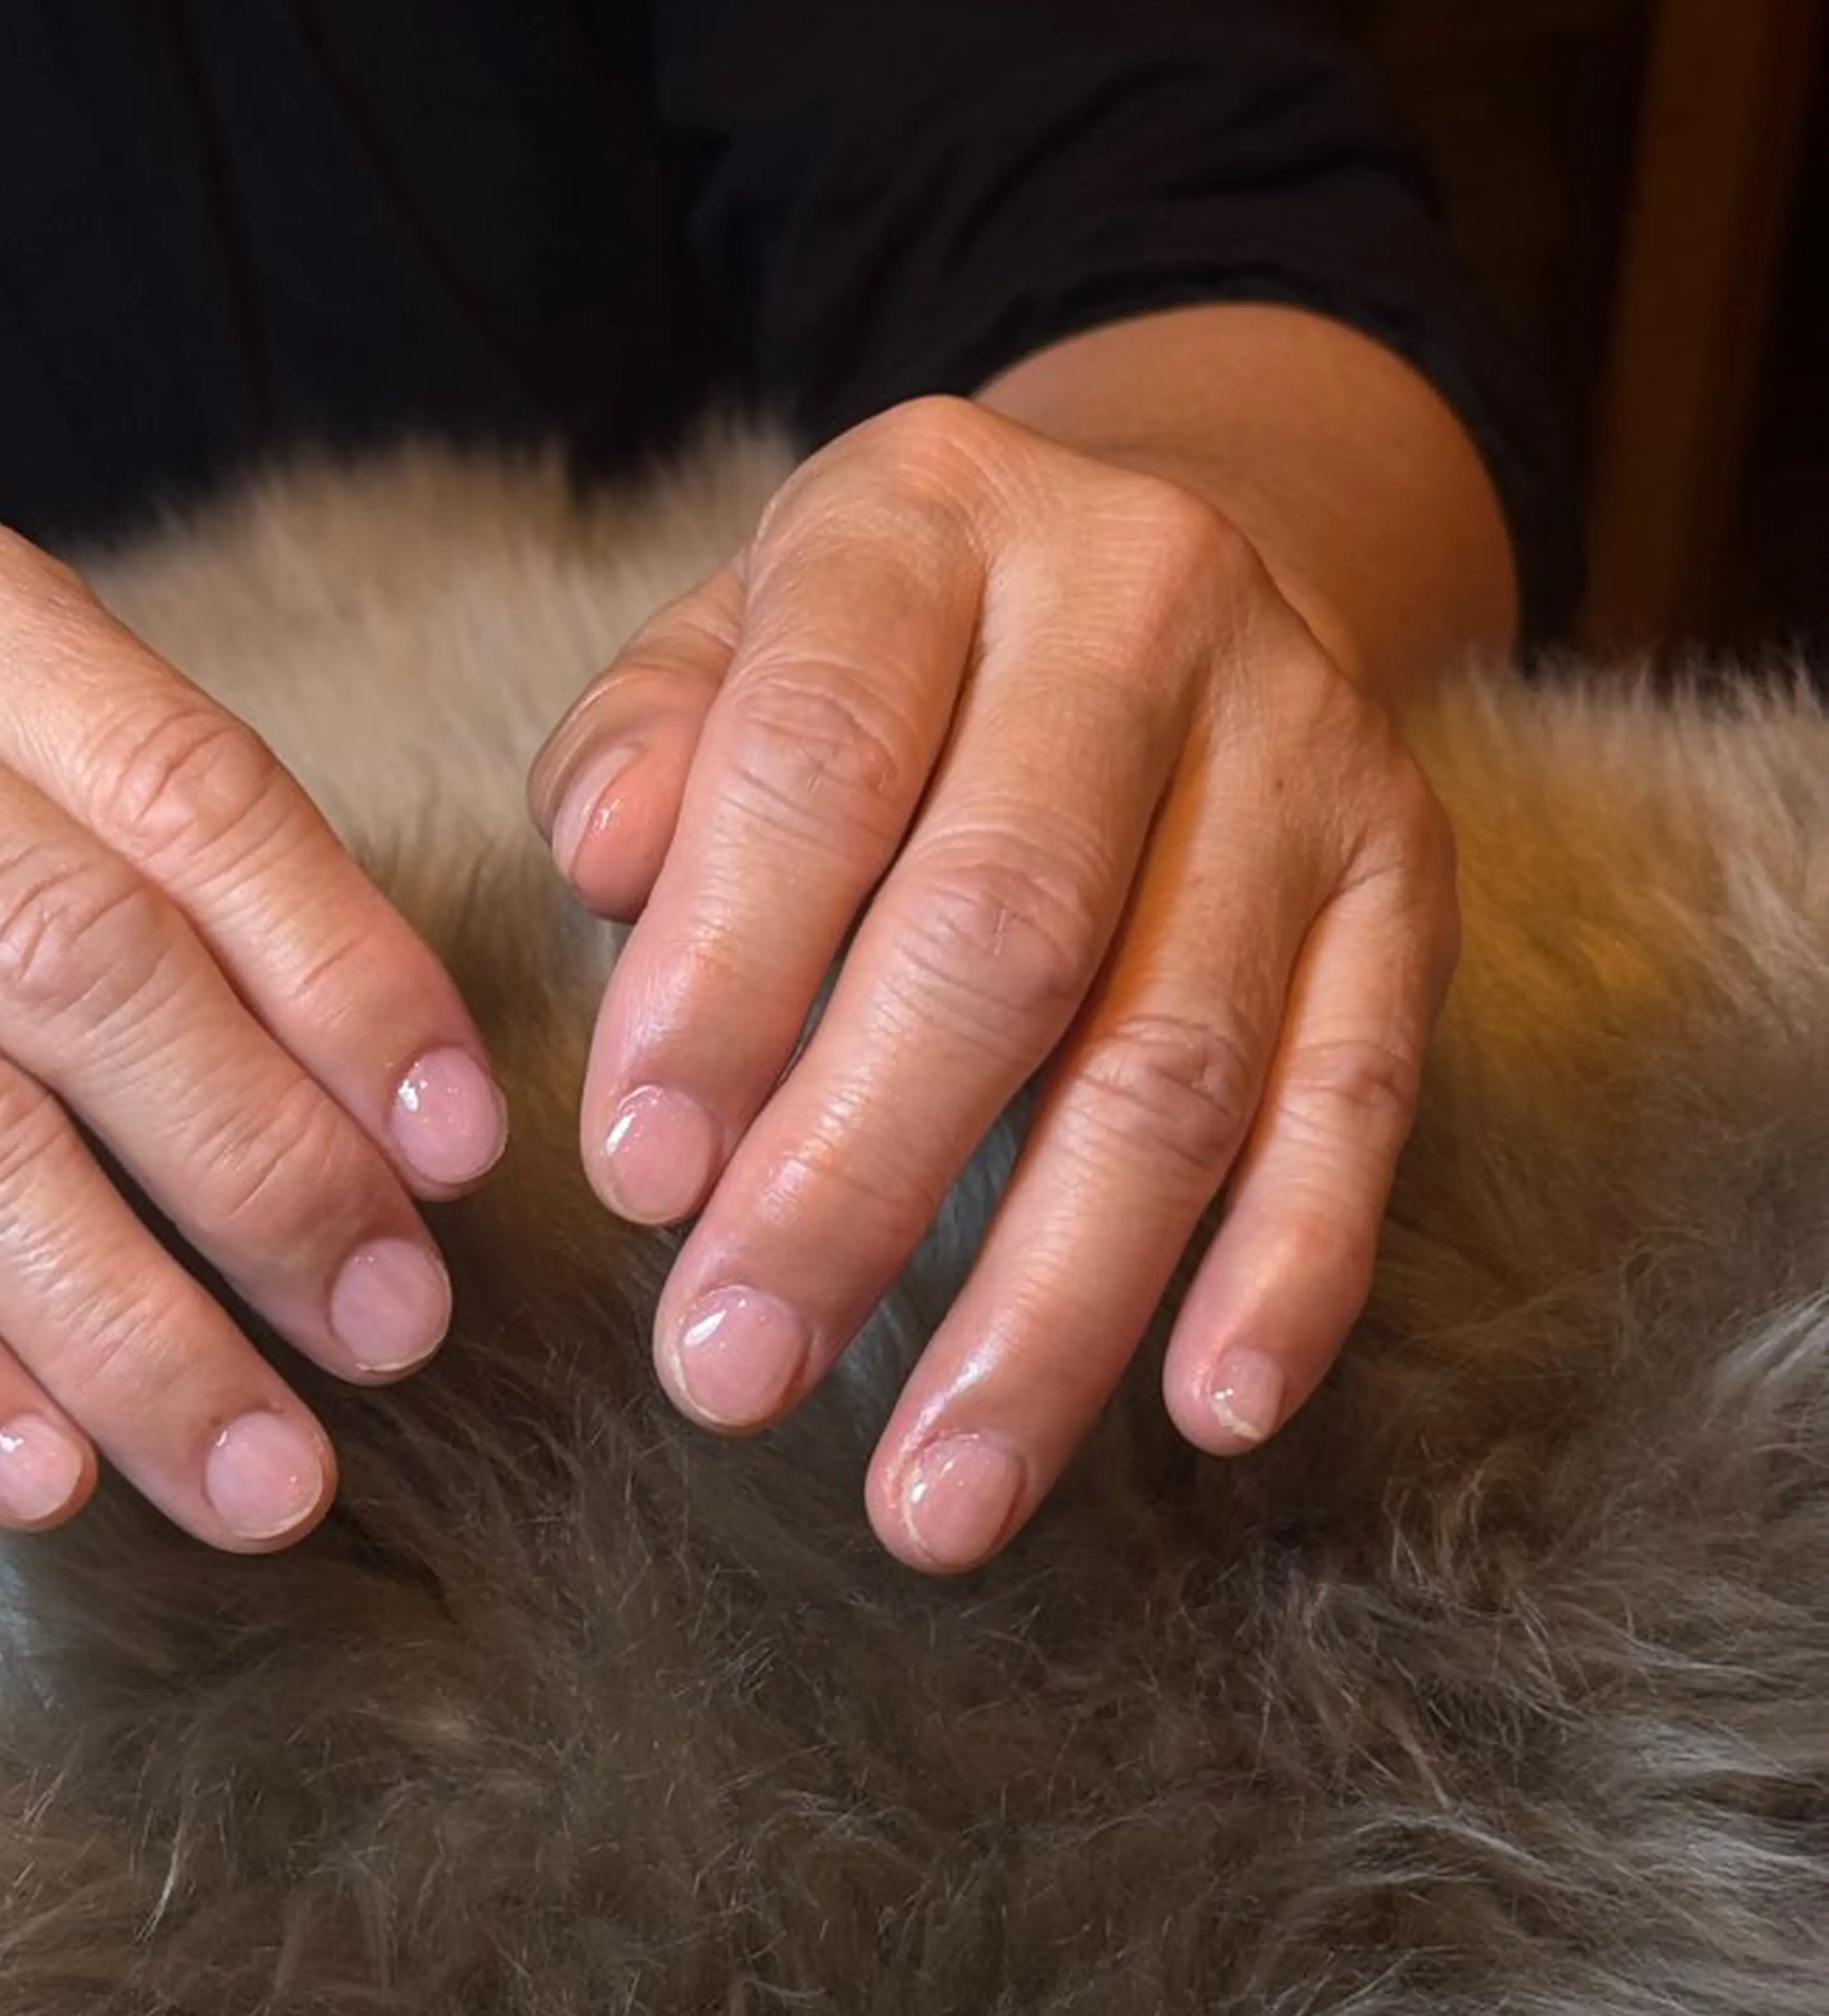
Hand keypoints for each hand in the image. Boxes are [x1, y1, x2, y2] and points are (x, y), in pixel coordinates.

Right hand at [0, 470, 504, 1547]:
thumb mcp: (3, 751)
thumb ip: (192, 887)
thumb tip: (412, 1134)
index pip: (183, 788)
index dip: (346, 981)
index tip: (457, 1151)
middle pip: (66, 962)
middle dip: (260, 1172)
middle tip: (389, 1328)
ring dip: (126, 1329)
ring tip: (260, 1470)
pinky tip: (52, 1475)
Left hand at [528, 396, 1459, 1572]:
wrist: (1155, 552)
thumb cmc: (881, 661)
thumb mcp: (725, 642)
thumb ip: (645, 753)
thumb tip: (605, 862)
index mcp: (926, 518)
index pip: (816, 757)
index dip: (721, 979)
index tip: (632, 1182)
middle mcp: (1143, 598)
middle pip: (1002, 933)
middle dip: (855, 1182)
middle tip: (730, 1375)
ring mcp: (1305, 744)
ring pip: (1178, 1058)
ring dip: (1053, 1302)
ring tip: (935, 1497)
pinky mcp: (1409, 880)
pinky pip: (1360, 1098)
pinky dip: (1288, 1268)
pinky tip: (1204, 1414)